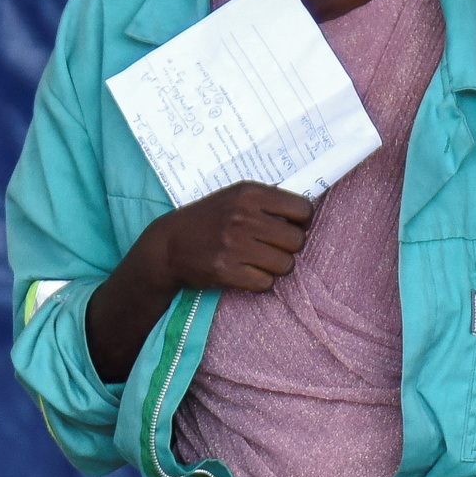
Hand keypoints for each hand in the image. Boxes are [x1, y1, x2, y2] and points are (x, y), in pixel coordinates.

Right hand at [148, 183, 315, 296]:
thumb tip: (306, 214)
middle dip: (289, 247)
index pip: (302, 209)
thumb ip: (267, 201)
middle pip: (296, 240)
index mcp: (249, 193)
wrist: (168, 245)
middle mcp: (243, 217)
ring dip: (276, 267)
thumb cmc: (208, 219)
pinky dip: (260, 282)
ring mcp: (234, 245)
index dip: (302, 221)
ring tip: (259, 261)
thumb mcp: (235, 196)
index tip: (292, 226)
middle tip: (273, 248)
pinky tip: (246, 273)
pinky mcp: (226, 271)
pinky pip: (266, 283)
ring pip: (285, 264)